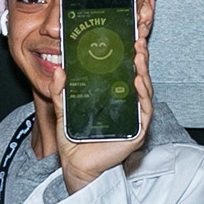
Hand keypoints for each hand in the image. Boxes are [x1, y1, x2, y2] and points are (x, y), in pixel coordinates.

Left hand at [51, 26, 153, 191]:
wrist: (76, 165)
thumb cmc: (74, 138)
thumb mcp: (64, 110)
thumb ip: (60, 92)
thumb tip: (58, 70)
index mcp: (112, 97)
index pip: (123, 73)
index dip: (128, 56)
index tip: (128, 38)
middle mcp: (126, 105)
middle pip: (137, 78)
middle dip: (140, 59)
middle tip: (137, 42)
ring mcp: (133, 118)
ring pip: (144, 91)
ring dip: (143, 72)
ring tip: (139, 57)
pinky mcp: (137, 132)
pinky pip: (144, 112)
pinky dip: (143, 96)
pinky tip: (138, 81)